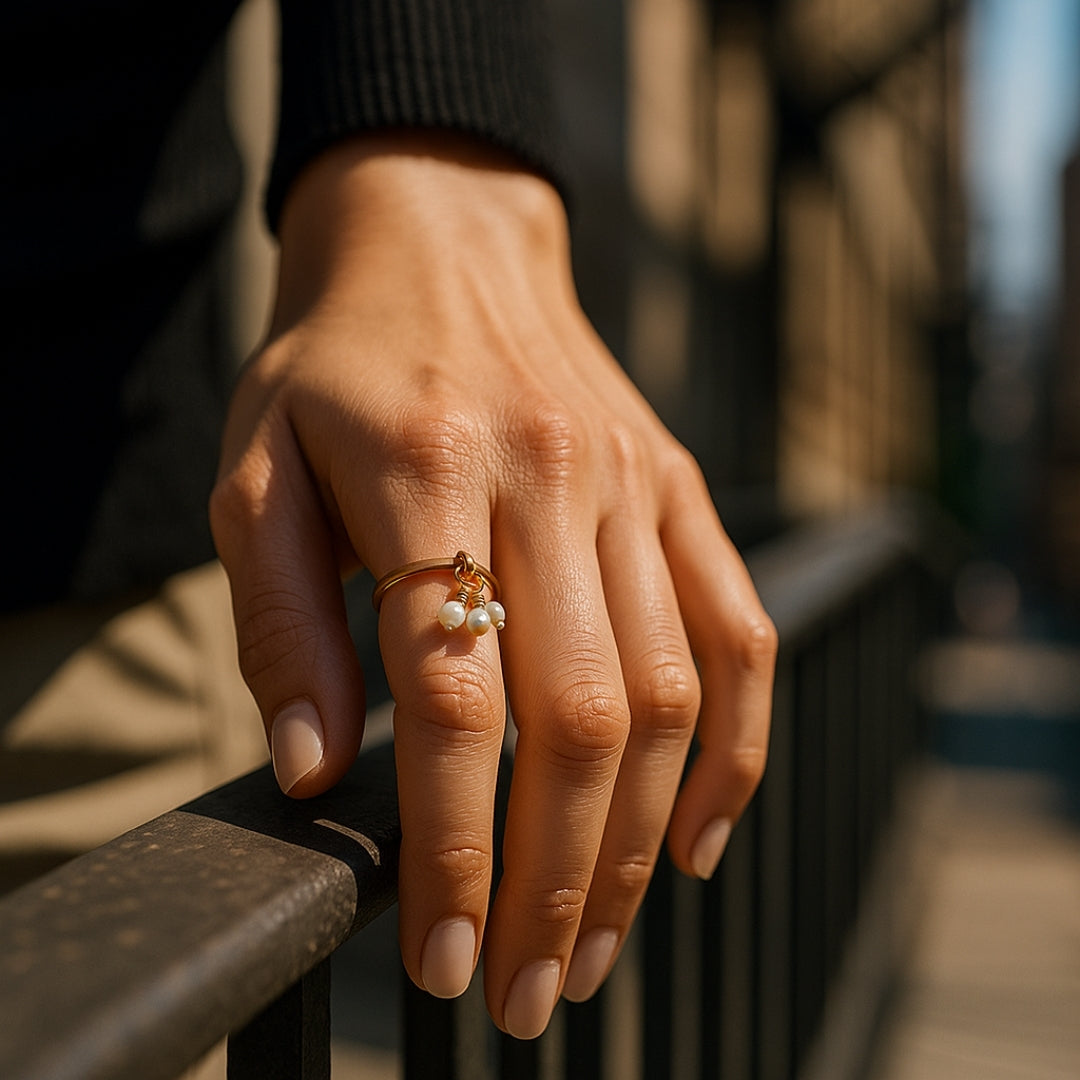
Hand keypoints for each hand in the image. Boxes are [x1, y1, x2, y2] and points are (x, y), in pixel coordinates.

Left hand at [210, 131, 775, 1038]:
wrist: (443, 240)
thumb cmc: (335, 364)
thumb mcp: (257, 474)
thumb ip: (283, 625)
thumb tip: (319, 776)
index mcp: (425, 469)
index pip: (456, 700)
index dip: (455, 848)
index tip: (444, 959)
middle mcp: (550, 477)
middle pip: (580, 720)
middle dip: (556, 882)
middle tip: (530, 992)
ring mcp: (632, 483)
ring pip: (667, 695)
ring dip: (637, 842)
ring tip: (597, 944)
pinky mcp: (680, 489)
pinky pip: (735, 631)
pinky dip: (733, 749)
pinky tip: (696, 839)